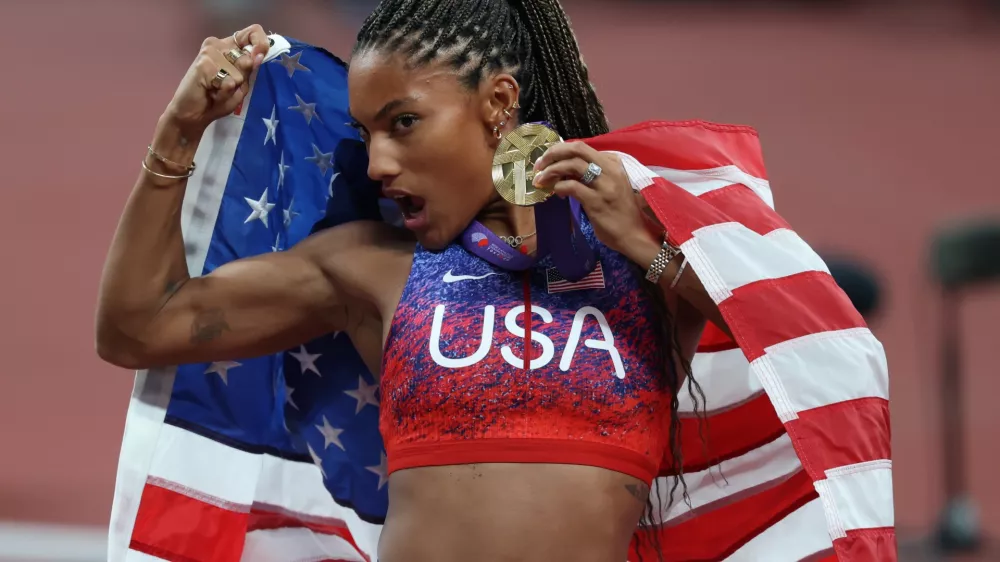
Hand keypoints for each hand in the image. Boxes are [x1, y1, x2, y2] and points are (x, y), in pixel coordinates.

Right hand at [163, 24, 269, 137]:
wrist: (192, 114)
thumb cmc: (217, 100)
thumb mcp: (240, 85)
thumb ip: (250, 69)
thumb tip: (258, 54)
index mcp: (230, 46)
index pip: (253, 31)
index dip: (262, 43)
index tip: (260, 57)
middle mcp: (219, 44)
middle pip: (249, 57)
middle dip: (243, 78)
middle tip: (226, 85)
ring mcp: (210, 52)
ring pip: (240, 73)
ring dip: (232, 89)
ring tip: (217, 91)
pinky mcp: (204, 64)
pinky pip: (229, 82)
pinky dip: (224, 94)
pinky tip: (211, 93)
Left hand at [532, 141, 658, 257]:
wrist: (634, 235)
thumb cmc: (622, 212)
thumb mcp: (612, 185)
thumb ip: (595, 174)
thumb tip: (566, 170)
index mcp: (614, 163)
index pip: (583, 148)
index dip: (562, 151)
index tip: (550, 159)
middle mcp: (610, 169)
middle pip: (577, 149)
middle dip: (554, 152)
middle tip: (539, 163)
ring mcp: (604, 185)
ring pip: (572, 165)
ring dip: (551, 170)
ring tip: (540, 179)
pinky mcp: (596, 201)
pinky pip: (571, 186)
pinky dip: (559, 187)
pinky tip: (556, 193)